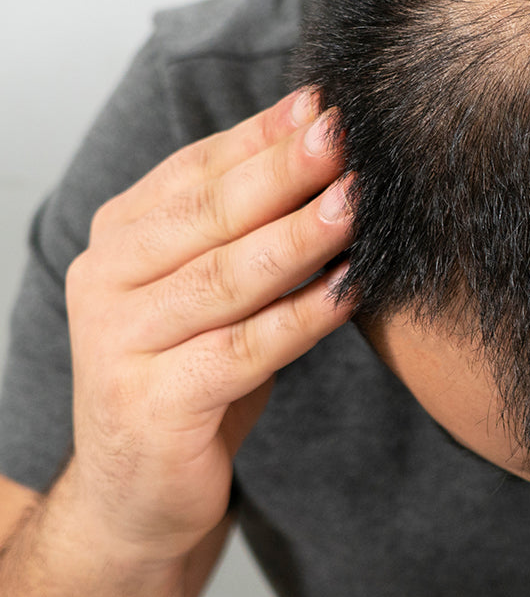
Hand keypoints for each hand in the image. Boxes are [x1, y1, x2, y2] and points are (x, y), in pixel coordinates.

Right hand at [63, 89, 355, 563]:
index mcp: (122, 235)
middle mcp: (107, 280)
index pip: (199, 169)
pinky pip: (240, 352)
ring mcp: (120, 344)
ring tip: (355, 204)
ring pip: (224, 278)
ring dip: (297, 237)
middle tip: (344, 135)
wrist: (137, 493)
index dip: (265, 135)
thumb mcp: (218, 284)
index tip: (328, 103)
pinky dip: (299, 320)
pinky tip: (347, 291)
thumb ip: (252, 220)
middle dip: (284, 171)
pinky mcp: (150, 406)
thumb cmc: (194, 371)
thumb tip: (323, 132)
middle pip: (209, 214)